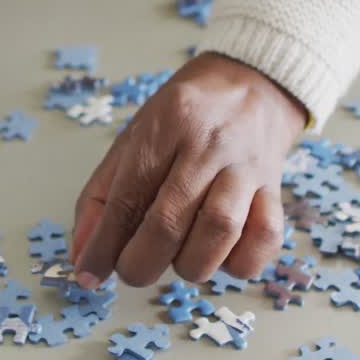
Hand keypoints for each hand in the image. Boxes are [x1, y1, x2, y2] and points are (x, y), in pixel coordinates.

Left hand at [70, 53, 309, 288]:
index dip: (104, 245)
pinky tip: (220, 255)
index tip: (89, 274)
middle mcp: (209, 144)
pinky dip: (239, 262)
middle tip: (133, 270)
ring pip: (219, 232)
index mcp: (166, 124)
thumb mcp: (132, 140)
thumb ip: (102, 198)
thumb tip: (84, 259)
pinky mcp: (275, 189)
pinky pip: (264, 240)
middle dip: (142, 263)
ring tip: (178, 259)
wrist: (253, 84)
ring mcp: (247, 167)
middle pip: (170, 221)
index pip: (127, 197)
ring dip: (190, 264)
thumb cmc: (184, 118)